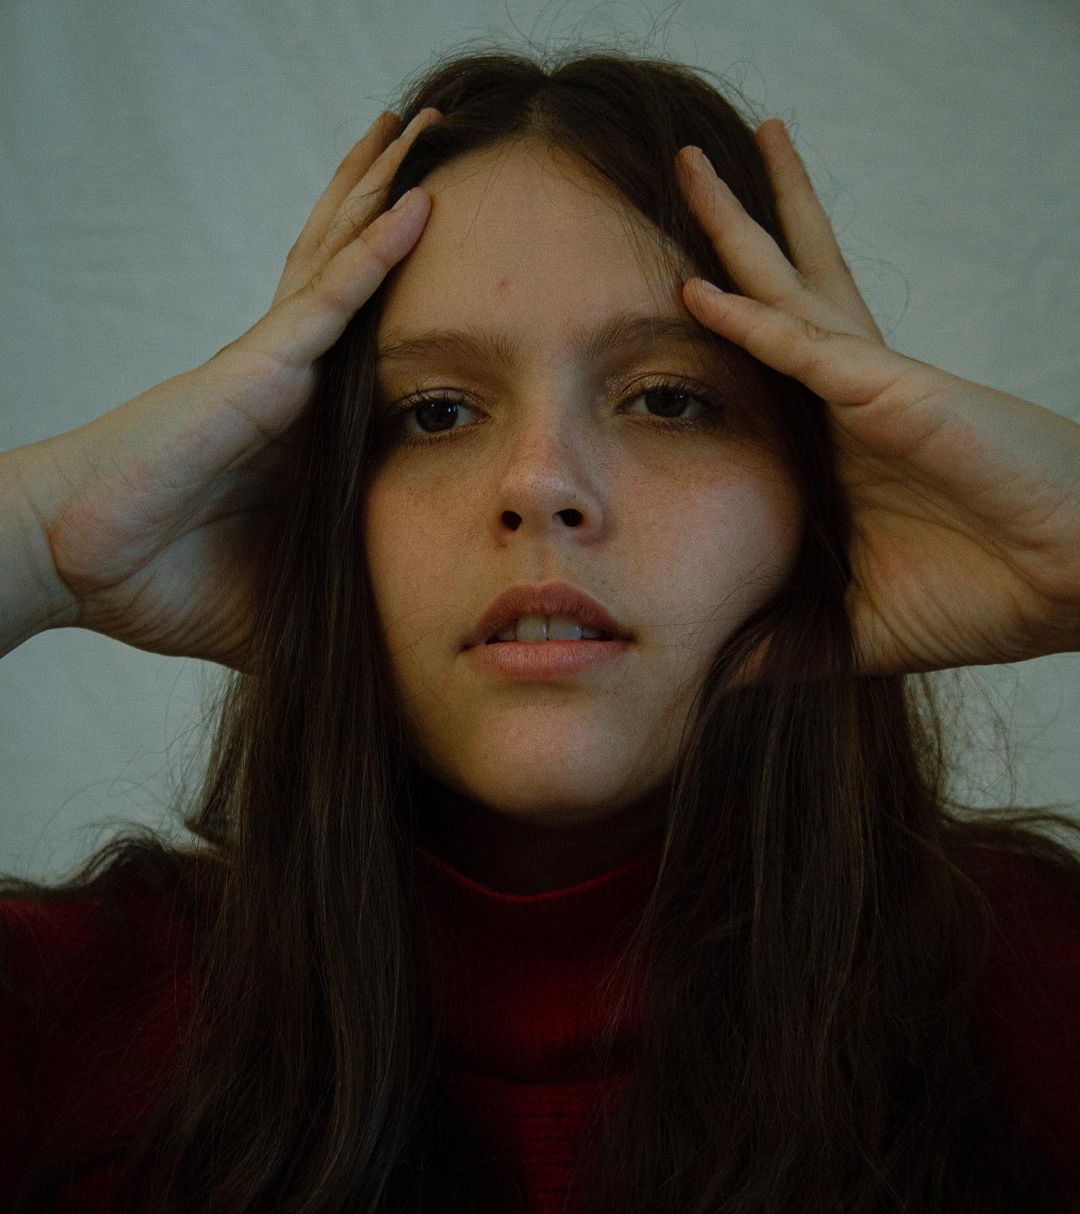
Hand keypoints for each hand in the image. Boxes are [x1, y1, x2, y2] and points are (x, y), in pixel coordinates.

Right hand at [8, 105, 440, 670]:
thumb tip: (403, 666)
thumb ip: (342, 608)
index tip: (469, 269)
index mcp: (299, 430)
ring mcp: (273, 367)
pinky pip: (327, 300)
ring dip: (386, 194)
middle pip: (352, 274)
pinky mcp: (255, 371)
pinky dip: (374, 255)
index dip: (408, 296)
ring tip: (425, 128)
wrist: (83, 567)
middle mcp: (290, 381)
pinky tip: (417, 204)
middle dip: (392, 206)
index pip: (367, 347)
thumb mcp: (286, 603)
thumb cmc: (167, 580)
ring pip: (343, 261)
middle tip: (446, 147)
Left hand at [675, 121, 1079, 678]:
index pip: (765, 364)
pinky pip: (810, 350)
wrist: (1067, 587)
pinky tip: (698, 287)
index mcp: (838, 443)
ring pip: (787, 289)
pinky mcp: (894, 397)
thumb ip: (771, 643)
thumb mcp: (844, 628)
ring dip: (737, 228)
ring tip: (693, 164)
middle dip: (726, 232)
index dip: (718, 318)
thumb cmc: (977, 594)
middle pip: (773, 293)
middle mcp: (848, 398)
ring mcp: (870, 389)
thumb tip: (695, 681)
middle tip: (677, 170)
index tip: (650, 292)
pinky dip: (753, 321)